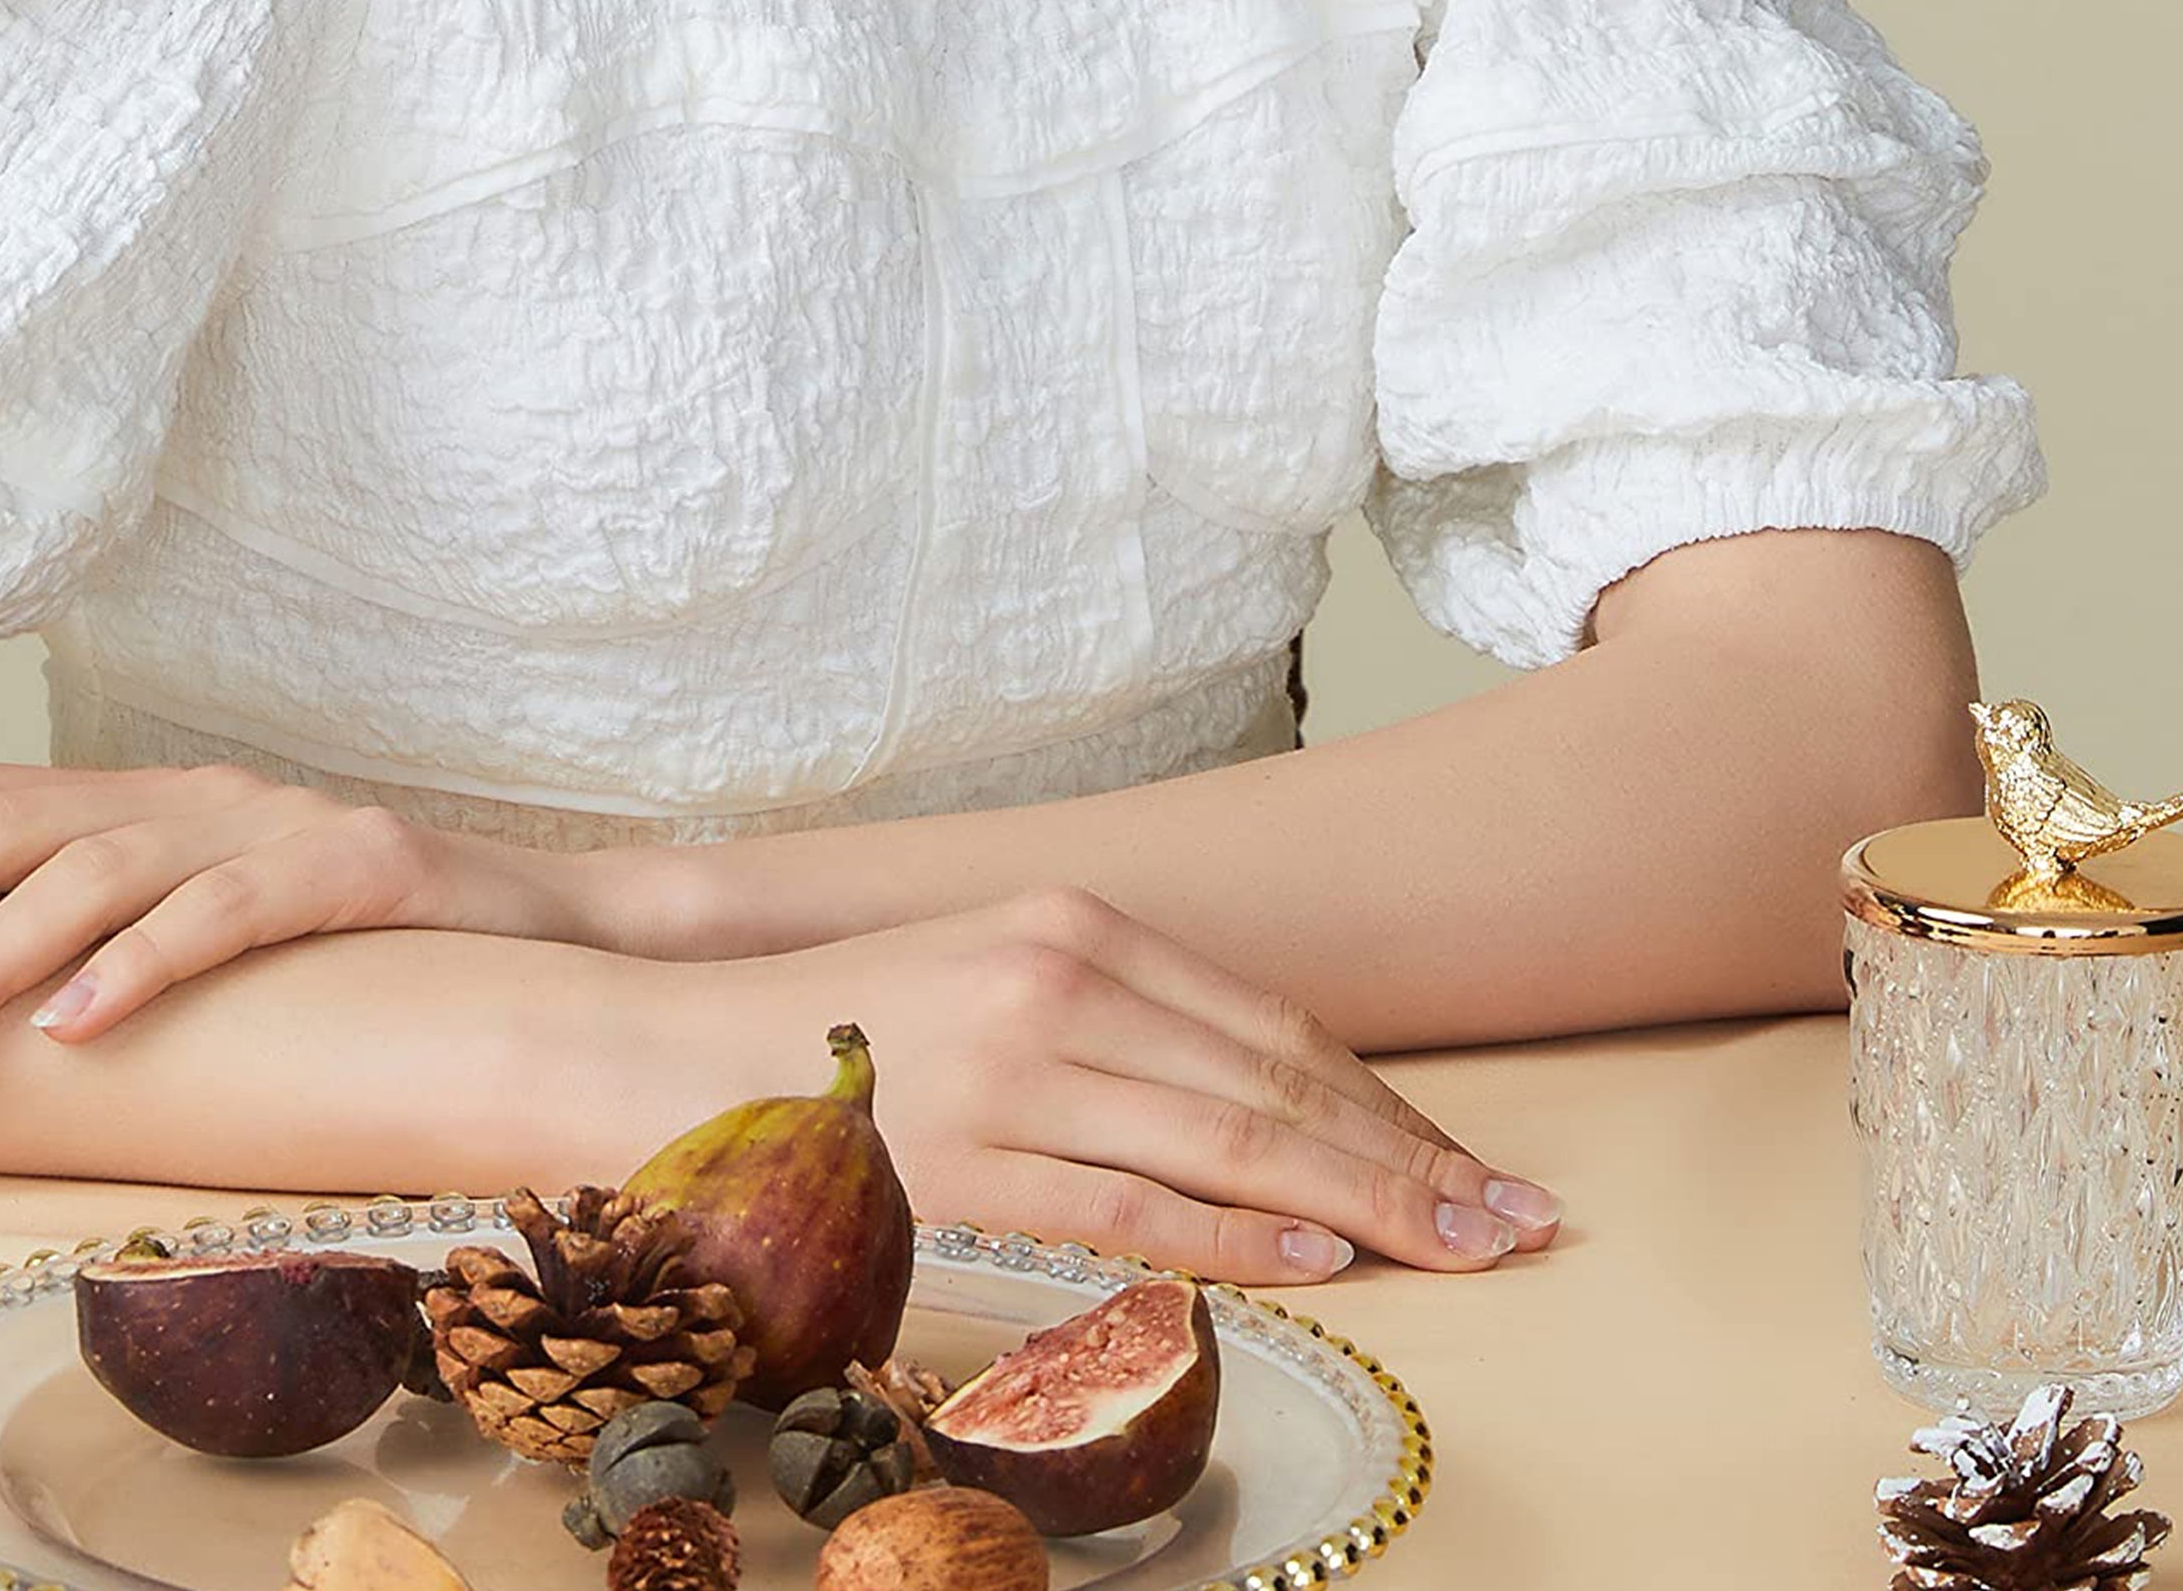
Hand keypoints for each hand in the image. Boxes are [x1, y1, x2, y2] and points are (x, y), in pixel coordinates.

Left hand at [0, 756, 594, 1069]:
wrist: (544, 918)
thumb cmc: (352, 940)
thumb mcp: (207, 918)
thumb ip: (102, 924)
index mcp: (148, 803)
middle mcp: (193, 796)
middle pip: (8, 823)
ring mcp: (272, 824)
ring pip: (100, 875)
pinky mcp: (356, 868)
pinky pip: (230, 917)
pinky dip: (144, 967)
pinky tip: (76, 1026)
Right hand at [694, 889, 1559, 1289]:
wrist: (665, 1039)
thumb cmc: (841, 1030)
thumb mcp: (990, 978)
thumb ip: (1110, 1021)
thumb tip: (1247, 1104)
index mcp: (1075, 923)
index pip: (1274, 1027)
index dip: (1386, 1102)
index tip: (1474, 1162)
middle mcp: (1060, 976)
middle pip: (1276, 1083)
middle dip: (1410, 1159)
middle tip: (1517, 1220)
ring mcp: (1015, 1064)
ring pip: (1229, 1142)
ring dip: (1364, 1204)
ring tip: (1463, 1248)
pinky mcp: (968, 1153)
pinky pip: (1131, 1203)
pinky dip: (1235, 1233)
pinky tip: (1319, 1258)